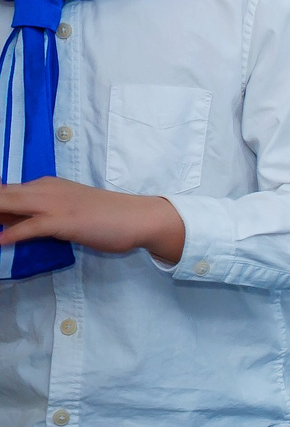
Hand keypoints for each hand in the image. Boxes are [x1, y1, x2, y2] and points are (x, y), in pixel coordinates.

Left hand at [0, 178, 186, 263]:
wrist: (138, 217)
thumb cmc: (105, 217)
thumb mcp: (65, 212)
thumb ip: (35, 215)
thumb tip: (6, 223)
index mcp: (44, 185)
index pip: (3, 190)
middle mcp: (44, 189)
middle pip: (0, 194)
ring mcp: (54, 204)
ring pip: (8, 204)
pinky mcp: (64, 221)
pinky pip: (31, 226)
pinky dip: (13, 233)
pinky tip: (0, 241)